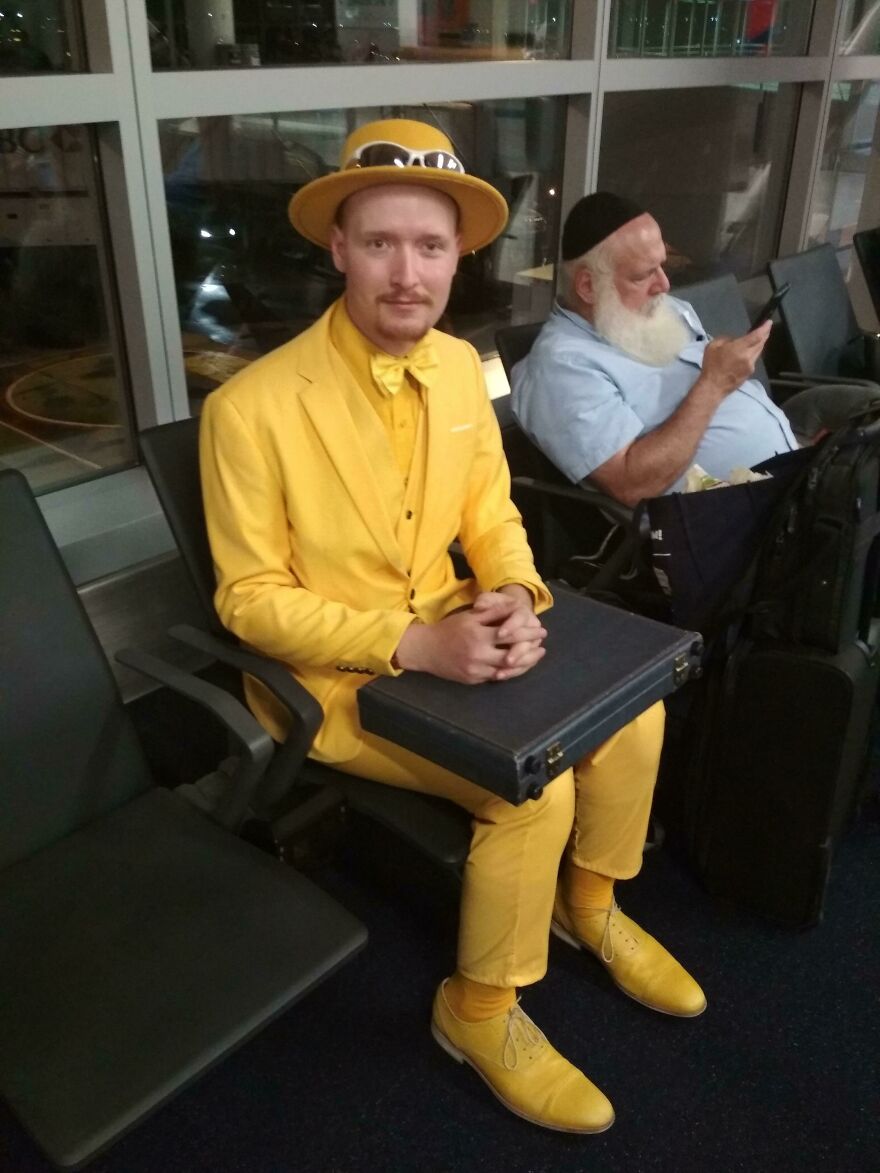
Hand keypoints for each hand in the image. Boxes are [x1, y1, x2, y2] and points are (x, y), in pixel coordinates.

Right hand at [394, 586, 546, 683]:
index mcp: (478, 634)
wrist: (426, 650)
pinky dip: (509, 673)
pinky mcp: (473, 680)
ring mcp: (475, 669)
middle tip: (543, 646)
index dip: (529, 632)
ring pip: (507, 670)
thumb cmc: (449, 629)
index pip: (511, 634)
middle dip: (531, 650)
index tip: (541, 630)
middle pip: (513, 654)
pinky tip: (518, 667)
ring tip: (535, 658)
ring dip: (524, 664)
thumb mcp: (470, 616)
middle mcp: (478, 654)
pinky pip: (496, 677)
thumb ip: (492, 612)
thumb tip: (515, 607)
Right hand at [700, 321, 770, 397]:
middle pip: (761, 343)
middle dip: (765, 335)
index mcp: (739, 348)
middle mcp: (748, 356)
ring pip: (759, 352)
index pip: (757, 335)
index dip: (765, 328)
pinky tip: (749, 353)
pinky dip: (753, 354)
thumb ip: (725, 339)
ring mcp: (750, 366)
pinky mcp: (749, 373)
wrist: (713, 386)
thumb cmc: (711, 366)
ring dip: (760, 344)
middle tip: (766, 329)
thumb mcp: (713, 346)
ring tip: (759, 339)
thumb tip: (734, 340)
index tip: (769, 322)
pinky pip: (754, 360)